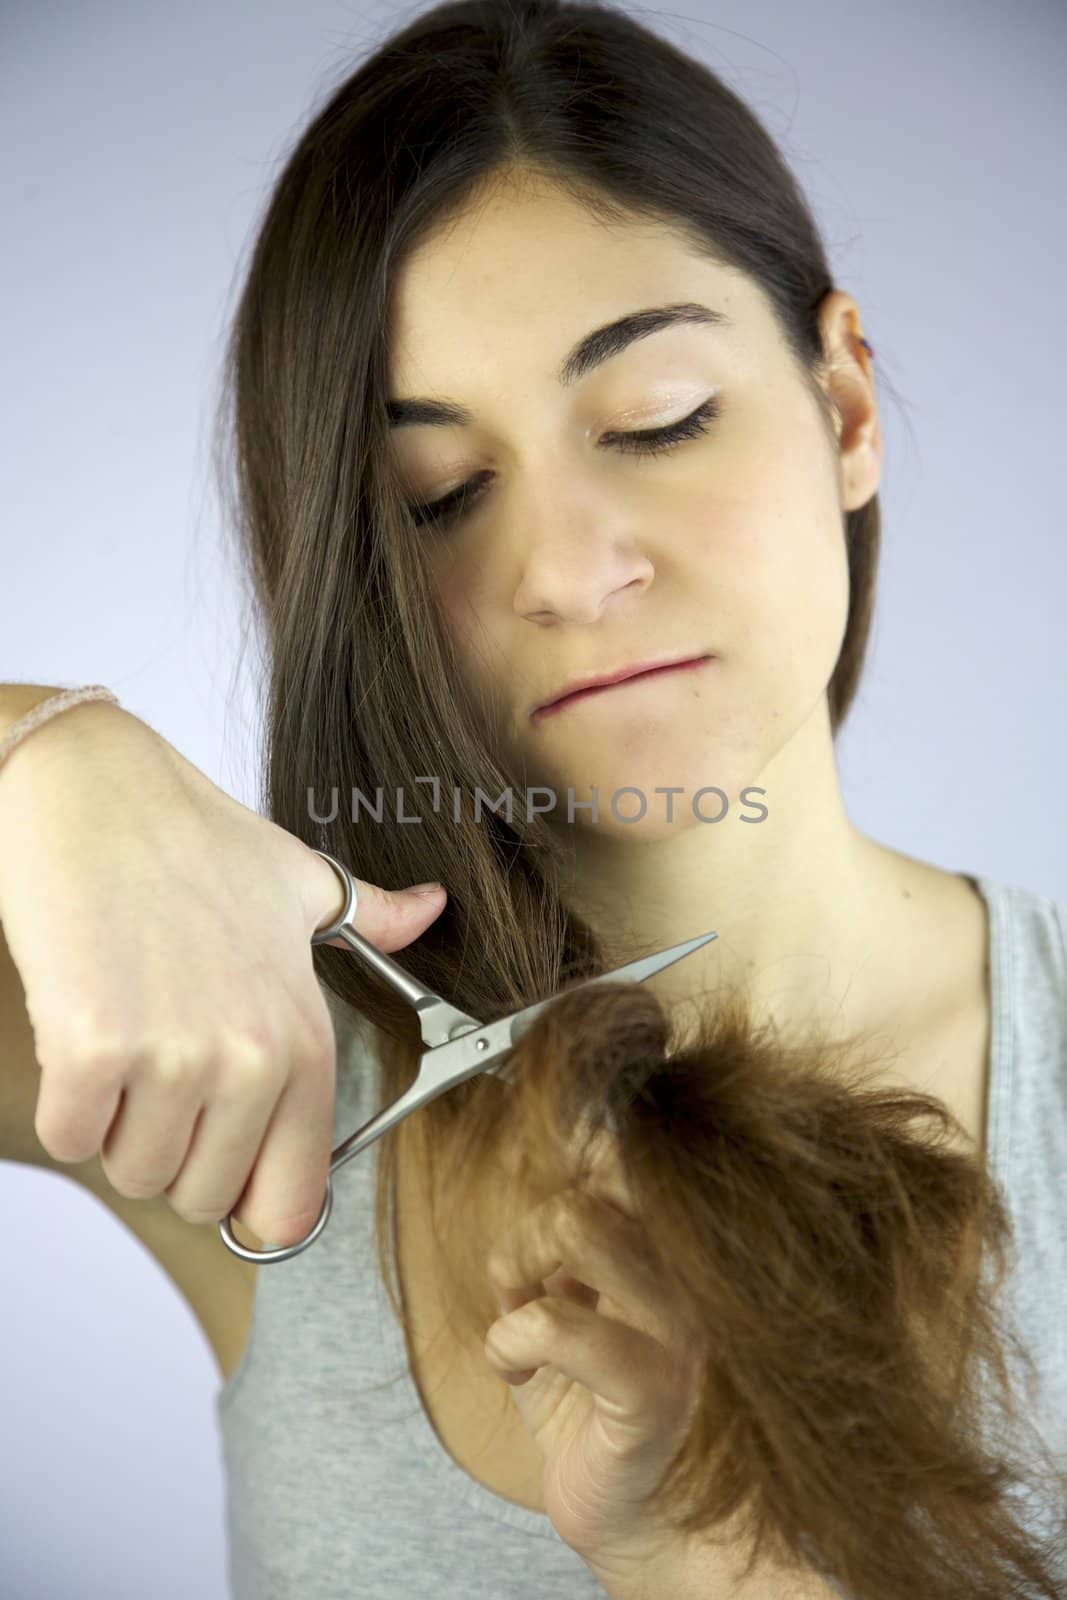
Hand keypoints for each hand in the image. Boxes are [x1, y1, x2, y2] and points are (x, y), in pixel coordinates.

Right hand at [0, 697, 446, 1244]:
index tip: (227, 1173)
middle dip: (174, 1152)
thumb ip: (372, 917)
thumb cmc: (192, 837)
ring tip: (127, 1041)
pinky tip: (82, 1035)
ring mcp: (174, 1056)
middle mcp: (251, 1058)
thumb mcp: (300, 879)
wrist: (94, 789)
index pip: (292, 1199)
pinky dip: (68, 1104)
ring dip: (120, 1126)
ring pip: (135, 1173)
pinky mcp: (94, 1050)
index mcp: (305, 1037)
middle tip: (162, 1074)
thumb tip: (431, 908)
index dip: (252, 1200)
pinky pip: (74, 1137)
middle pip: (203, 1197)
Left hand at [482, 1123, 701, 1574]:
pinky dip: (509, 1340)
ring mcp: (680, 1329)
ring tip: (516, 1321)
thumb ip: (567, 1240)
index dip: (574, 1156)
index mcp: (674, 1250)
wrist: (632, 1518)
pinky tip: (516, 1371)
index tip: (541, 1218)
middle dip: (532, 1229)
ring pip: (580, 1222)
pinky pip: (558, 1323)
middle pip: (598, 1177)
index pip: (630, 1154)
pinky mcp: (652, 1389)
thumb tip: (535, 1174)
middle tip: (521, 1284)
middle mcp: (691, 1277)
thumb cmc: (593, 1409)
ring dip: (518, 1265)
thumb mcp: (576, 1303)